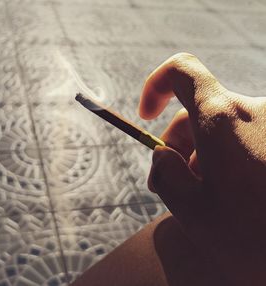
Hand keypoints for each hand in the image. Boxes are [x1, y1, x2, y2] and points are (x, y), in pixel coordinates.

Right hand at [139, 53, 265, 284]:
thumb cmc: (257, 242)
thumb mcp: (192, 211)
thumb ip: (165, 173)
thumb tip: (163, 154)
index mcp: (223, 120)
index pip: (182, 71)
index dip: (156, 86)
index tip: (147, 116)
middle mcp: (255, 111)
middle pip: (199, 110)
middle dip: (178, 143)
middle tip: (172, 181)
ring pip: (223, 126)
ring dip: (204, 153)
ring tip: (206, 194)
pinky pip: (246, 136)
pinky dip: (228, 156)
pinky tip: (232, 190)